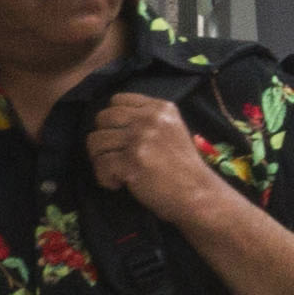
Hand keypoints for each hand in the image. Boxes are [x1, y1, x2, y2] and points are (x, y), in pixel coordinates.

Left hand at [81, 90, 241, 231]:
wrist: (198, 194)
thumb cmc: (183, 167)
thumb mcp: (173, 130)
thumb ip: (149, 120)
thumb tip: (112, 123)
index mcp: (161, 109)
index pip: (118, 100)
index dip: (113, 119)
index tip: (121, 136)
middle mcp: (150, 119)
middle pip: (103, 118)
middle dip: (104, 138)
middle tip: (115, 155)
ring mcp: (140, 140)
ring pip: (95, 141)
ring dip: (100, 159)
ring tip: (116, 171)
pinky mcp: (131, 162)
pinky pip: (99, 164)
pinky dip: (105, 178)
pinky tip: (119, 183)